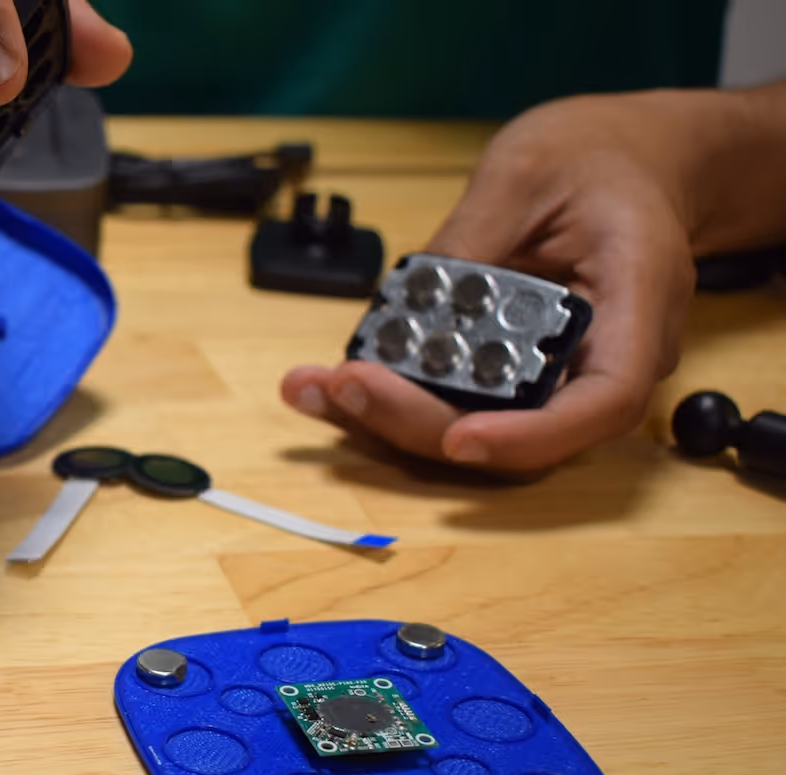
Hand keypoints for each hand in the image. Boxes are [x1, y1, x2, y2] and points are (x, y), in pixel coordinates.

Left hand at [281, 94, 701, 473]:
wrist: (625, 161)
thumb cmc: (595, 157)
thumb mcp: (526, 170)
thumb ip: (472, 238)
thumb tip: (413, 300)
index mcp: (638, 299)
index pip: (605, 399)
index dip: (531, 436)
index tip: (459, 439)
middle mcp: (606, 355)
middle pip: (522, 430)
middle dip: (422, 421)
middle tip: (345, 384)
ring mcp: (559, 373)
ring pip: (478, 427)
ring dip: (389, 418)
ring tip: (314, 387)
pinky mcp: (513, 375)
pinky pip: (455, 403)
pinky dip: (389, 398)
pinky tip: (326, 383)